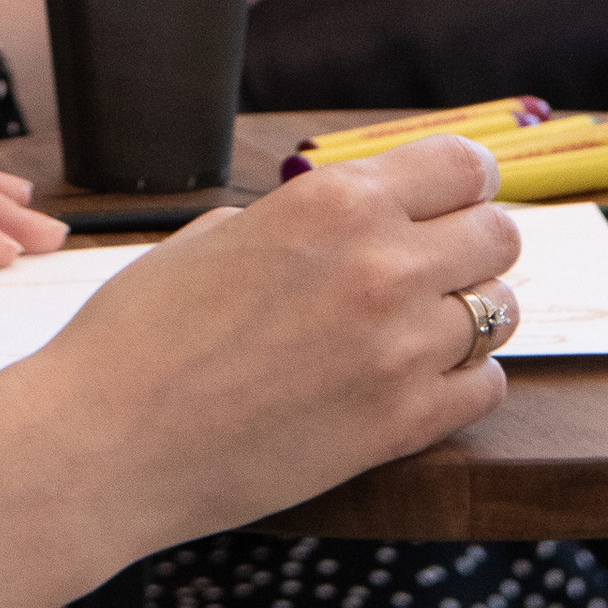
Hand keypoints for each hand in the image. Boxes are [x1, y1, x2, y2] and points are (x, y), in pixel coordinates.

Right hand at [9, 133, 516, 565]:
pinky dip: (461, 383)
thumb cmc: (140, 335)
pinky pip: (486, 388)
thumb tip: (334, 223)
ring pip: (501, 312)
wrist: (106, 442)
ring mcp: (399, 348)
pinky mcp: (403, 425)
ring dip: (465, 317)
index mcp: (331, 201)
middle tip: (430, 272)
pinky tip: (412, 383)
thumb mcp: (211, 237)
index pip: (465, 165)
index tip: (449, 203)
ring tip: (412, 333)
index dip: (462, 184)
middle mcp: (380, 263)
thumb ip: (291, 221)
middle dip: (470, 248)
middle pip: (500, 235)